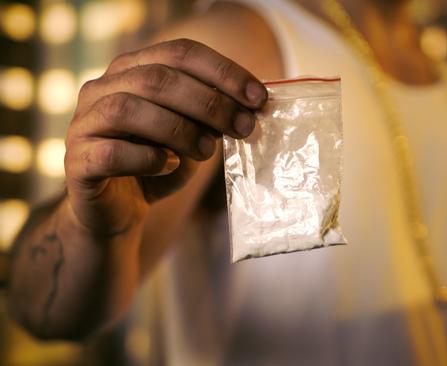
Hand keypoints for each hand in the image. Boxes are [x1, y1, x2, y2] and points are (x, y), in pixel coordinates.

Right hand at [64, 38, 266, 235]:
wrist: (117, 210)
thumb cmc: (158, 164)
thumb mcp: (193, 136)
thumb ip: (211, 118)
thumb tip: (249, 109)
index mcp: (133, 70)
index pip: (180, 53)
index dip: (223, 72)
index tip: (259, 97)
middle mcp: (102, 88)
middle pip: (157, 79)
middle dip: (210, 103)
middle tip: (244, 127)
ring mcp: (84, 123)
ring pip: (128, 109)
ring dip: (179, 129)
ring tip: (207, 150)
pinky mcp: (77, 161)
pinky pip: (111, 152)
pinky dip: (147, 158)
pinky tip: (168, 165)